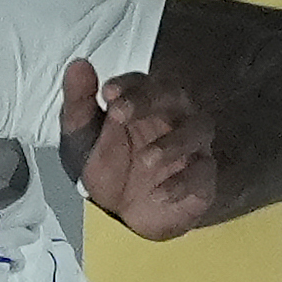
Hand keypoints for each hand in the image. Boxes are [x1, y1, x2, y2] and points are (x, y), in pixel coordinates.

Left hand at [60, 60, 215, 239]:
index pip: (142, 81)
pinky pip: (203, 173)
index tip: (107, 93)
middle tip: (119, 114)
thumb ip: (79, 102)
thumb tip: (78, 65)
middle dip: (148, 100)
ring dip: (172, 142)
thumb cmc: (108, 169)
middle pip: (174, 95)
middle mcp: (172, 118)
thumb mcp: (83, 138)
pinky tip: (159, 194)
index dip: (128, 84)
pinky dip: (182, 183)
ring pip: (198, 129)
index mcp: (143, 103)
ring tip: (146, 159)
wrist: (123, 216)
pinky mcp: (203, 177)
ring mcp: (191, 146)